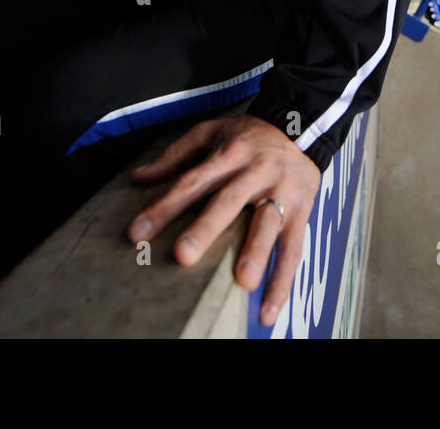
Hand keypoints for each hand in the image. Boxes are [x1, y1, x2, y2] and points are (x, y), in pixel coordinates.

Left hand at [126, 114, 320, 326]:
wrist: (301, 129)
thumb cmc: (249, 136)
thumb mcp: (211, 131)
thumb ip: (175, 154)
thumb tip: (138, 178)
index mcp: (230, 154)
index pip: (192, 181)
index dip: (165, 206)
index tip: (138, 233)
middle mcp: (256, 172)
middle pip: (229, 201)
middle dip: (206, 229)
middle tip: (183, 255)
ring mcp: (282, 192)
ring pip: (268, 224)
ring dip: (255, 253)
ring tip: (242, 283)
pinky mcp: (302, 211)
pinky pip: (293, 249)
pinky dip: (283, 281)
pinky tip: (268, 310)